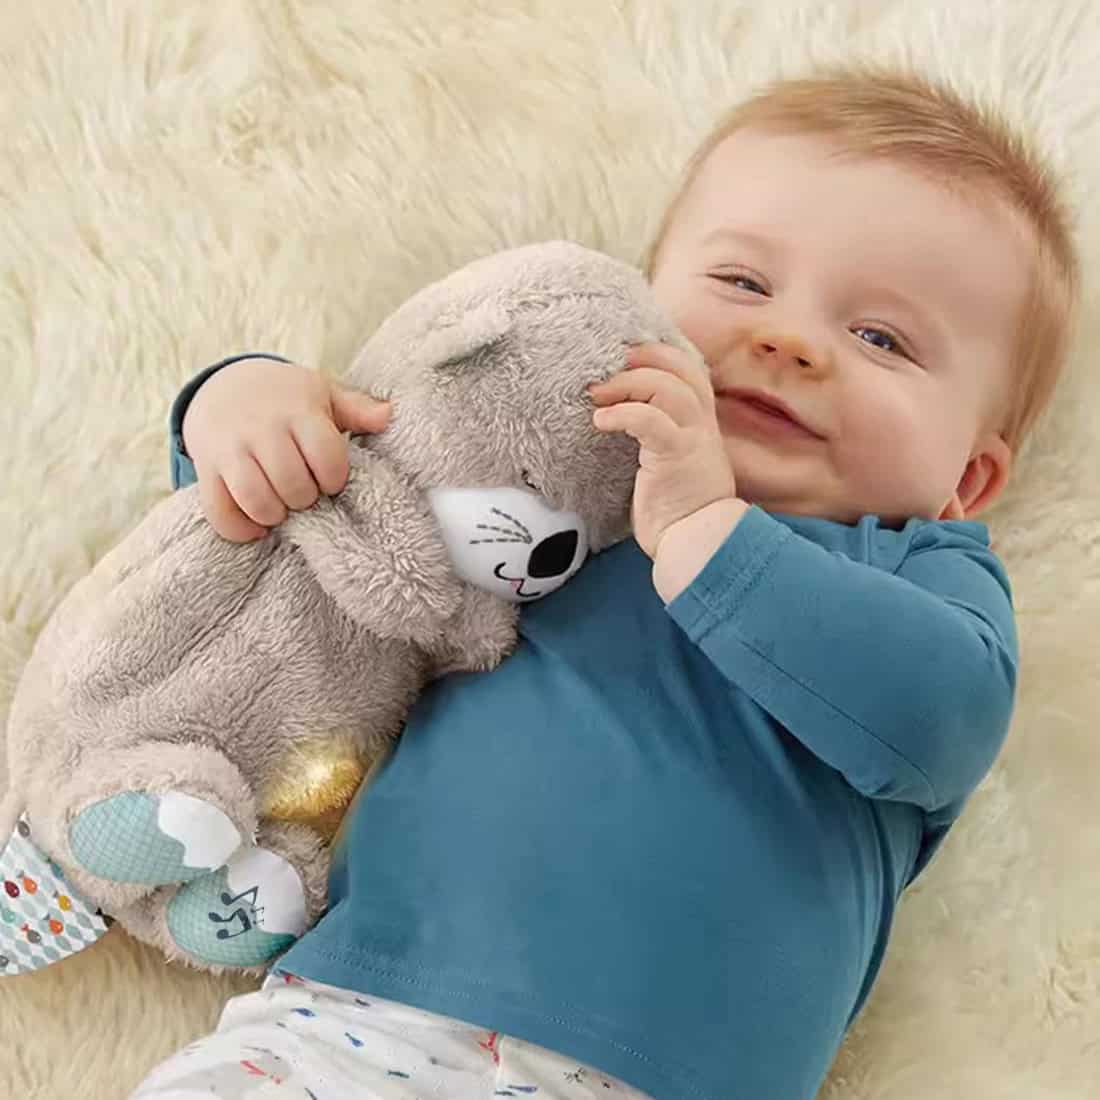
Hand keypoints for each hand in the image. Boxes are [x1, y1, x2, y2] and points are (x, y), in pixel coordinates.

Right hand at [182, 359, 390, 541]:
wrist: (224, 387)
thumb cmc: (286, 398)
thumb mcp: (323, 393)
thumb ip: (357, 409)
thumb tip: (389, 416)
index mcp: (298, 411)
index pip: (326, 456)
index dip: (334, 478)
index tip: (330, 479)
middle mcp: (262, 428)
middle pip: (292, 483)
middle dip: (305, 499)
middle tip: (305, 494)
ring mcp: (231, 448)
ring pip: (256, 499)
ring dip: (274, 515)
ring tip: (282, 508)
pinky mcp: (207, 467)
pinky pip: (219, 510)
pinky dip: (239, 528)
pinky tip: (256, 526)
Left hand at [589, 342, 736, 558]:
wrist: (696, 542)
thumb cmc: (677, 509)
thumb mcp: (669, 462)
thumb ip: (656, 435)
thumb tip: (615, 415)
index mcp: (700, 422)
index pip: (689, 369)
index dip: (658, 353)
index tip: (623, 356)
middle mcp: (702, 423)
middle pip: (681, 366)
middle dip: (642, 356)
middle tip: (606, 364)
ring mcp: (692, 438)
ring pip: (667, 386)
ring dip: (626, 382)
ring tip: (596, 394)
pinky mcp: (676, 456)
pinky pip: (649, 420)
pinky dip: (622, 413)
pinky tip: (600, 421)